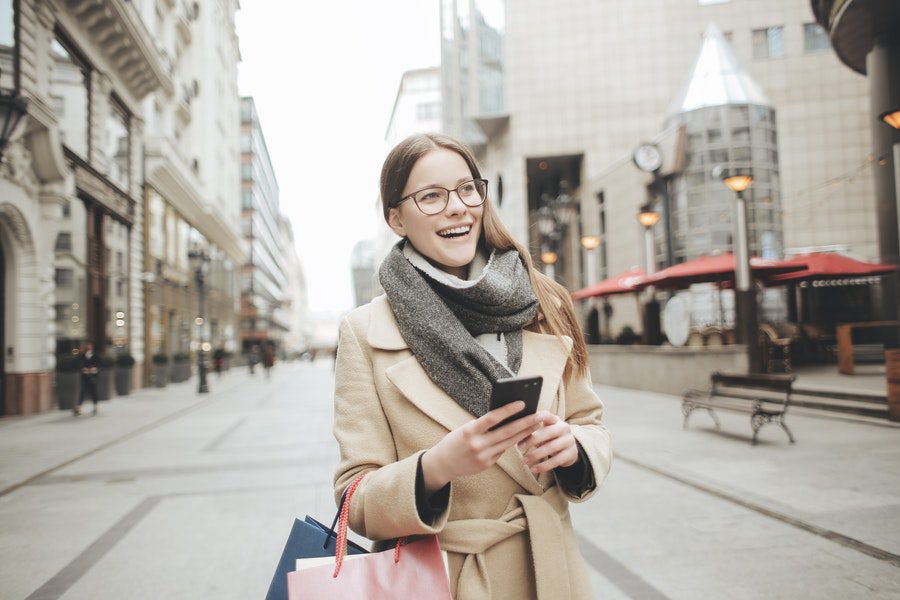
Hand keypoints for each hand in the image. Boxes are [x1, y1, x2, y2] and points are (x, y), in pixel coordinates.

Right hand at [421, 402, 543, 493]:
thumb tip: (506, 416)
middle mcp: (478, 444)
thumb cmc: (455, 441)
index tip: (522, 403)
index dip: (508, 410)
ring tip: (535, 424)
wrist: (443, 463)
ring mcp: (483, 456)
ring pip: (509, 442)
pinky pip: (502, 451)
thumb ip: (483, 425)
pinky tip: (521, 436)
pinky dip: (510, 443)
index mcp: (470, 431)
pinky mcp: (486, 464)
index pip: (493, 417)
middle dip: (525, 423)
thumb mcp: (465, 429)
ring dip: (524, 433)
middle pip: (507, 432)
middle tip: (539, 415)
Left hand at [517, 411, 578, 473]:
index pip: (547, 415)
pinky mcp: (572, 453)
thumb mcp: (542, 433)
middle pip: (549, 432)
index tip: (527, 419)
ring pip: (552, 447)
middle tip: (519, 447)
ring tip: (524, 461)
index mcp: (556, 420)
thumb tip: (512, 432)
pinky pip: (557, 461)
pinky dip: (544, 466)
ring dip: (536, 454)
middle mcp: (564, 428)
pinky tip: (533, 469)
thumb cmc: (549, 439)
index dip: (538, 416)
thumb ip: (530, 431)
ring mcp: (570, 440)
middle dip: (533, 440)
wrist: (568, 451)